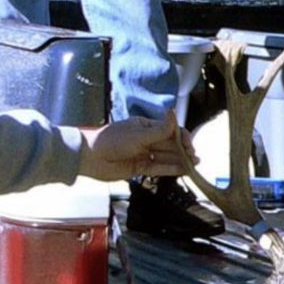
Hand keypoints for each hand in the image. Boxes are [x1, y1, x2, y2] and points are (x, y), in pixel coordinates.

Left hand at [77, 112, 197, 180]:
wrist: (89, 158)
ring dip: (180, 161)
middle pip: (170, 145)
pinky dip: (171, 169)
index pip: (170, 130)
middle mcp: (147, 140)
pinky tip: (183, 170)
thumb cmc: (111, 140)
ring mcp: (144, 154)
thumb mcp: (138, 135)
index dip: (182, 137)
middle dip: (183, 151)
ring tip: (194, 165)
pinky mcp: (140, 168)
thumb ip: (160, 130)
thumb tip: (174, 113)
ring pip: (166, 157)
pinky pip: (159, 168)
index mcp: (146, 126)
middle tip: (194, 157)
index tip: (189, 145)